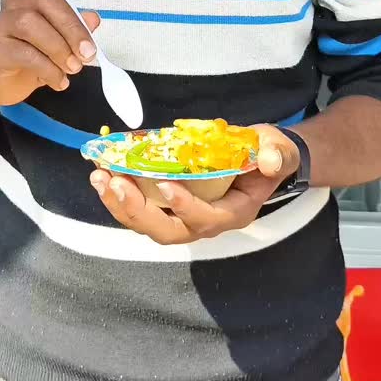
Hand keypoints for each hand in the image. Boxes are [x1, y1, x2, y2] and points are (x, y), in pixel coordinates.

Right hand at [0, 0, 99, 105]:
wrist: (7, 78)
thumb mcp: (64, 37)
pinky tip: (60, 81)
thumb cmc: (39, 49)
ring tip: (74, 67)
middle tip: (88, 52)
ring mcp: (3, 23)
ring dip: (59, 47)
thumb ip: (78, 25)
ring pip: (30, 23)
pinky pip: (25, 53)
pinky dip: (48, 69)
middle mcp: (16, 0)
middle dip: (71, 26)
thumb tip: (93, 19)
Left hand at [89, 125, 299, 245]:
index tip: (166, 184)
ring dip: (121, 204)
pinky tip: (104, 173)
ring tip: (100, 178)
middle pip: (167, 230)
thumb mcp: (280, 150)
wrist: (262, 158)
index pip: (207, 218)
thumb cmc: (269, 154)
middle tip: (114, 183)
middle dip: (137, 210)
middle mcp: (206, 223)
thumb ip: (277, 155)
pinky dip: (120, 194)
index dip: (186, 206)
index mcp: (233, 212)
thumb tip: (269, 160)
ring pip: (148, 224)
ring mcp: (184, 217)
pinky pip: (142, 207)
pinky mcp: (169, 206)